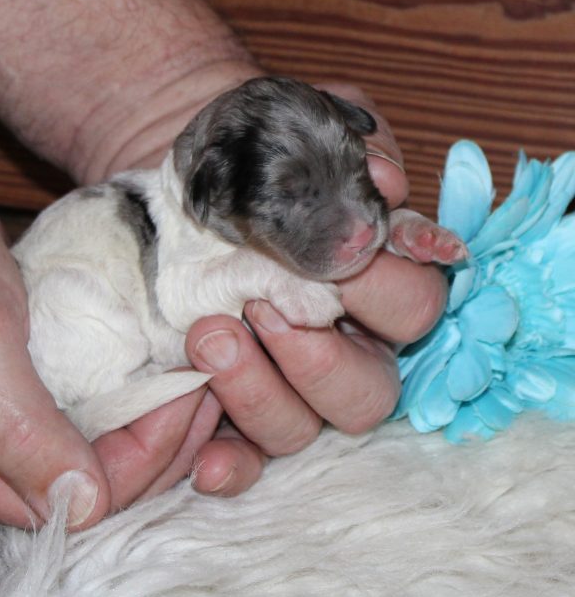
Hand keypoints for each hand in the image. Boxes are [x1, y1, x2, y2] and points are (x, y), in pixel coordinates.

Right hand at [0, 94, 221, 527]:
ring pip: (96, 445)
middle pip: (94, 482)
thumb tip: (81, 505)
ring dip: (152, 418)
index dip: (144, 458)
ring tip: (200, 375)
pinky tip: (162, 365)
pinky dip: (129, 393)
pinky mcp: (15, 380)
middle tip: (209, 385)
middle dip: (160, 441)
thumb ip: (18, 432)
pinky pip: (86, 406)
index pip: (77, 501)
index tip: (189, 399)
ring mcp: (0, 419)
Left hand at [184, 85, 448, 494]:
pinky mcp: (231, 407)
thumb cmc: (250, 155)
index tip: (335, 255)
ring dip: (262, 393)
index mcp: (375, 284)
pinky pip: (246, 460)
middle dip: (319, 356)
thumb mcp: (299, 129)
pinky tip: (206, 462)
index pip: (416, 306)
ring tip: (207, 336)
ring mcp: (285, 383)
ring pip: (305, 427)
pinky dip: (231, 467)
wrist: (181, 179)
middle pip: (370, 390)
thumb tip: (381, 180)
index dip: (385, 286)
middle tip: (262, 306)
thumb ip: (348, 148)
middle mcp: (341, 345)